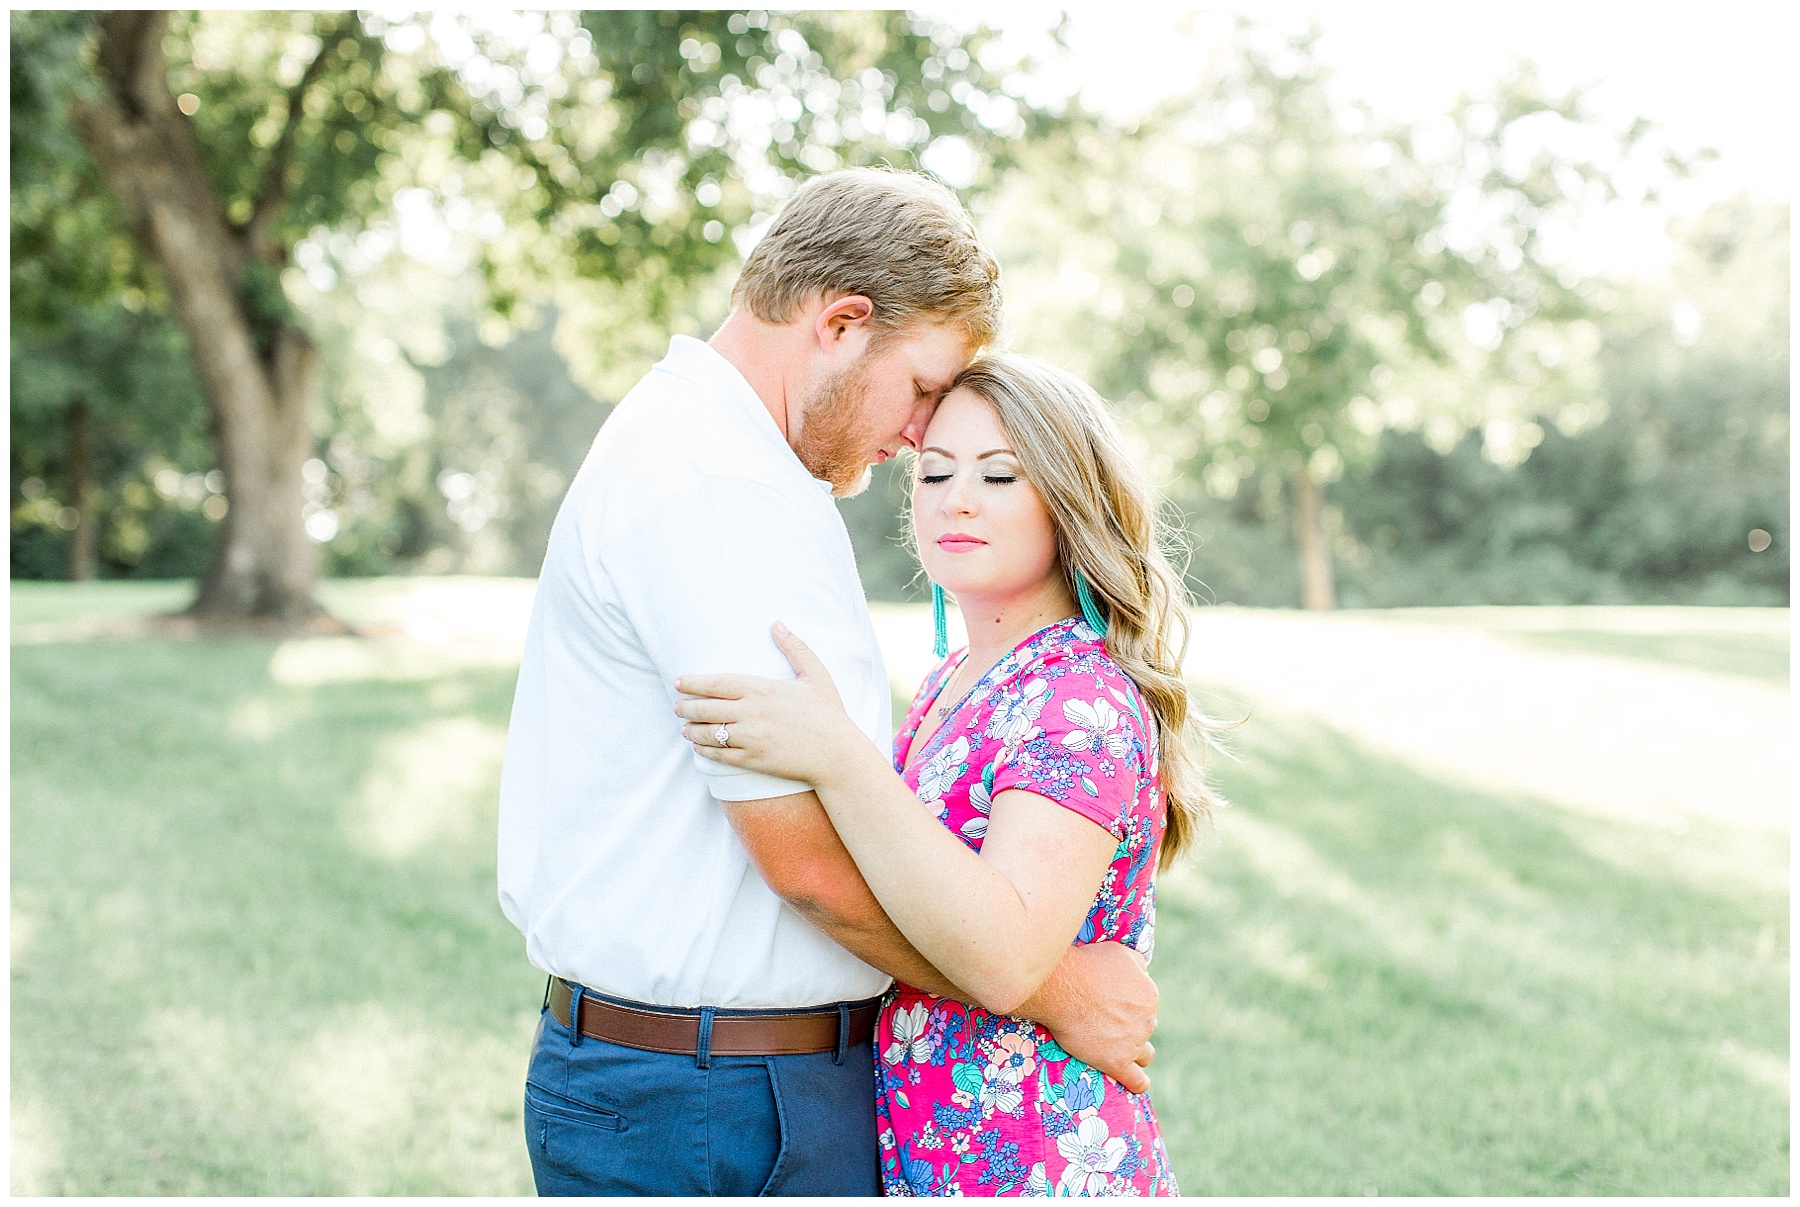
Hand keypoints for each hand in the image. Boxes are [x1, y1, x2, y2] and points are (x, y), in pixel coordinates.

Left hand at [675, 623, 871, 786]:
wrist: (837, 755)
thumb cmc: (828, 713)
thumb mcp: (815, 675)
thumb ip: (795, 648)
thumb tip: (777, 623)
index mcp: (762, 689)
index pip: (716, 683)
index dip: (693, 683)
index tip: (678, 682)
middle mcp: (751, 713)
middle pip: (706, 708)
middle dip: (686, 707)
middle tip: (676, 706)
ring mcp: (750, 738)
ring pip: (708, 733)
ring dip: (691, 730)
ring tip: (684, 728)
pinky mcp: (752, 760)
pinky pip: (719, 755)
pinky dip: (704, 751)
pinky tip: (699, 747)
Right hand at [1026, 942, 1158, 1094]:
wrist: (1063, 988)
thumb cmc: (1087, 965)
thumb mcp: (1120, 952)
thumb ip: (1138, 966)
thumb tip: (1144, 975)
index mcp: (1149, 996)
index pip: (1146, 1004)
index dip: (1129, 1003)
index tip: (1111, 1001)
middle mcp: (1147, 1021)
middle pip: (1145, 1027)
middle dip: (1132, 1025)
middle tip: (1108, 1020)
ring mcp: (1132, 1044)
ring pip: (1145, 1053)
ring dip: (1136, 1051)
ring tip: (1120, 1049)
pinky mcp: (1116, 1062)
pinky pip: (1136, 1080)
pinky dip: (1139, 1082)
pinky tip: (1137, 1083)